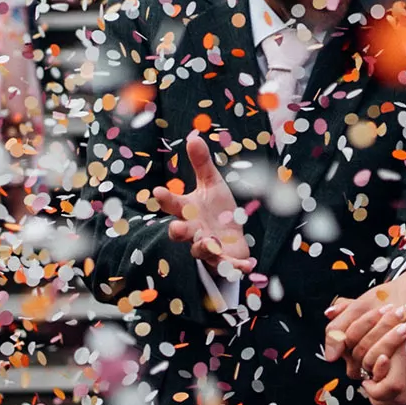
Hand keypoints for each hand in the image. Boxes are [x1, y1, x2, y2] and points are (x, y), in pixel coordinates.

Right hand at [152, 132, 250, 280]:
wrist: (231, 235)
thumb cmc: (216, 208)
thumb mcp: (211, 184)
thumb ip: (202, 164)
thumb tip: (193, 137)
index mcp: (188, 211)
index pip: (173, 204)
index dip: (165, 199)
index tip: (158, 192)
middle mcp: (194, 230)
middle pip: (180, 232)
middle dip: (179, 230)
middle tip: (178, 227)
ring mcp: (207, 247)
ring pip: (200, 250)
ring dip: (204, 247)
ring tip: (210, 241)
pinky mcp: (223, 260)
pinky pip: (226, 265)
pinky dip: (235, 267)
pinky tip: (247, 266)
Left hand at [323, 268, 405, 404]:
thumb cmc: (391, 296)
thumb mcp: (362, 304)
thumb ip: (340, 328)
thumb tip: (330, 357)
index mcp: (402, 337)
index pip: (384, 377)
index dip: (369, 383)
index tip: (362, 376)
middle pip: (398, 392)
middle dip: (378, 394)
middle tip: (369, 383)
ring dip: (391, 400)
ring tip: (379, 387)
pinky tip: (394, 386)